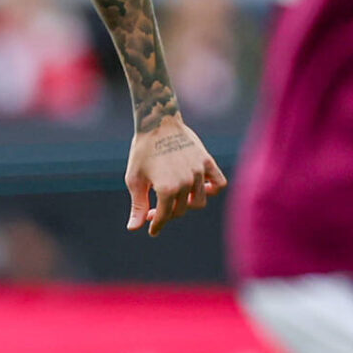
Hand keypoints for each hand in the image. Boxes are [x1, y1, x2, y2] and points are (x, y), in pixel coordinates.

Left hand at [126, 118, 228, 235]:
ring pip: (199, 202)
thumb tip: (134, 228)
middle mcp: (186, 182)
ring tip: (176, 199)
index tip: (152, 230)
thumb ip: (137, 205)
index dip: (156, 225)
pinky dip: (212, 190)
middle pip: (180, 211)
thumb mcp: (135, 179)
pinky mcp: (207, 162)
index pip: (164, 217)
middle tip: (155, 208)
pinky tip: (201, 190)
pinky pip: (219, 183)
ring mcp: (199, 172)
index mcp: (166, 188)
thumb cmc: (142, 151)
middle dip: (167, 213)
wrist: (158, 122)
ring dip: (187, 205)